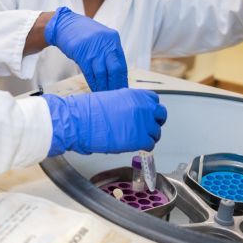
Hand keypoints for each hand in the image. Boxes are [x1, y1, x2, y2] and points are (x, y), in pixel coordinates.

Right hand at [43, 89, 166, 155]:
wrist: (81, 121)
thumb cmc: (88, 111)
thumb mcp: (111, 99)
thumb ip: (125, 104)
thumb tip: (129, 114)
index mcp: (135, 95)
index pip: (154, 100)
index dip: (150, 109)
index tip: (146, 115)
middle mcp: (143, 107)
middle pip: (161, 114)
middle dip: (155, 121)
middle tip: (146, 128)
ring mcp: (143, 123)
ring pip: (156, 132)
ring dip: (148, 136)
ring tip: (136, 139)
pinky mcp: (139, 139)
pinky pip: (150, 144)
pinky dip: (144, 147)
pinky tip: (133, 145)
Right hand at [44, 7, 127, 90]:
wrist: (65, 24)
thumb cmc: (83, 32)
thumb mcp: (101, 38)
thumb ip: (109, 51)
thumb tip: (116, 71)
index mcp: (113, 39)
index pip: (122, 63)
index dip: (123, 78)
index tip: (123, 88)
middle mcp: (106, 44)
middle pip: (115, 69)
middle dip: (116, 84)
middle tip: (116, 95)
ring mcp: (94, 50)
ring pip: (102, 73)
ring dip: (104, 86)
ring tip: (105, 94)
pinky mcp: (82, 55)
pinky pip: (90, 73)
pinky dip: (93, 82)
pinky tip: (95, 88)